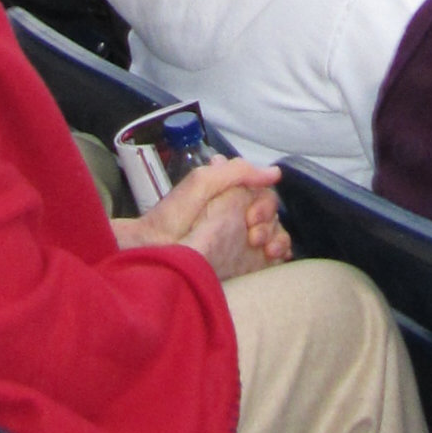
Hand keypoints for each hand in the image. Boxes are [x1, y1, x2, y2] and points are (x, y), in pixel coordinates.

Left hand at [124, 158, 289, 275]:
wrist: (152, 252)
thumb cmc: (171, 217)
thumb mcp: (200, 183)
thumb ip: (235, 172)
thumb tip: (275, 173)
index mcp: (228, 193)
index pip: (263, 192)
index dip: (264, 203)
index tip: (250, 217)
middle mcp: (236, 214)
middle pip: (272, 213)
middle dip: (270, 223)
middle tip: (254, 237)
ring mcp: (239, 239)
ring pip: (276, 232)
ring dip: (278, 238)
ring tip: (267, 250)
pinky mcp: (241, 261)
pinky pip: (272, 254)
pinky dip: (280, 253)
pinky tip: (274, 258)